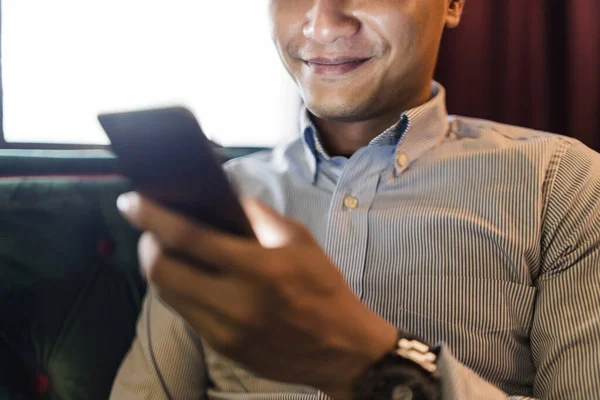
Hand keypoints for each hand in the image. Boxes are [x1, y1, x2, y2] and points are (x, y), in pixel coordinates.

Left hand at [117, 192, 397, 398]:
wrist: (342, 349)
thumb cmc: (324, 288)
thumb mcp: (299, 240)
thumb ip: (258, 215)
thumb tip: (222, 196)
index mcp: (259, 268)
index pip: (189, 237)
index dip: (153, 216)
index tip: (131, 202)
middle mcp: (235, 302)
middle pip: (162, 272)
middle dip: (147, 246)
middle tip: (152, 231)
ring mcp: (225, 330)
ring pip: (167, 296)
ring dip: (160, 269)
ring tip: (168, 251)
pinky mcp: (222, 348)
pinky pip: (186, 314)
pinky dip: (180, 291)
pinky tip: (191, 278)